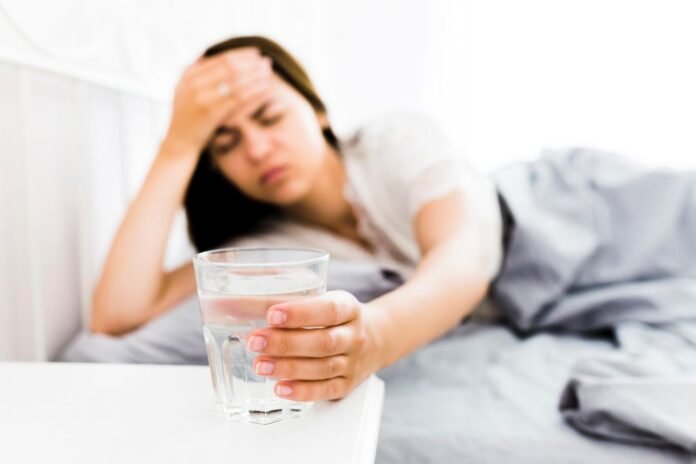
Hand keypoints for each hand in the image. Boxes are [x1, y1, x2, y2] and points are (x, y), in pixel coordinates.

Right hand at [162, 47, 272, 155]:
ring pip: (236, 82)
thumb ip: (193, 72)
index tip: (256, 53)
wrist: (179, 142)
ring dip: (255, 76)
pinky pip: (238, 99)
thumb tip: (204, 55)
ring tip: (268, 73)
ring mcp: (202, 98)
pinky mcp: (211, 113)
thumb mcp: (182, 90)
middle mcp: (194, 83)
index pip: (221, 59)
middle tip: (267, 62)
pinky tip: (266, 89)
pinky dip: (254, 92)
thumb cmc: (185, 117)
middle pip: (230, 67)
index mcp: (189, 74)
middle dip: (251, 63)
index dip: (241, 54)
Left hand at [246, 290, 385, 401]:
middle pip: (323, 342)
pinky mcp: (347, 384)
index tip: (272, 313)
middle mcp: (354, 336)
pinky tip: (280, 388)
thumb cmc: (335, 316)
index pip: (328, 309)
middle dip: (286, 342)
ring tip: (260, 365)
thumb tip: (233, 301)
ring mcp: (352, 362)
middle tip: (255, 340)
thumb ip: (286, 299)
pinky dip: (302, 391)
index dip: (301, 312)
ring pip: (322, 367)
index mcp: (349, 308)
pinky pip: (325, 390)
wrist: (376, 338)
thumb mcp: (322, 298)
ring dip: (289, 367)